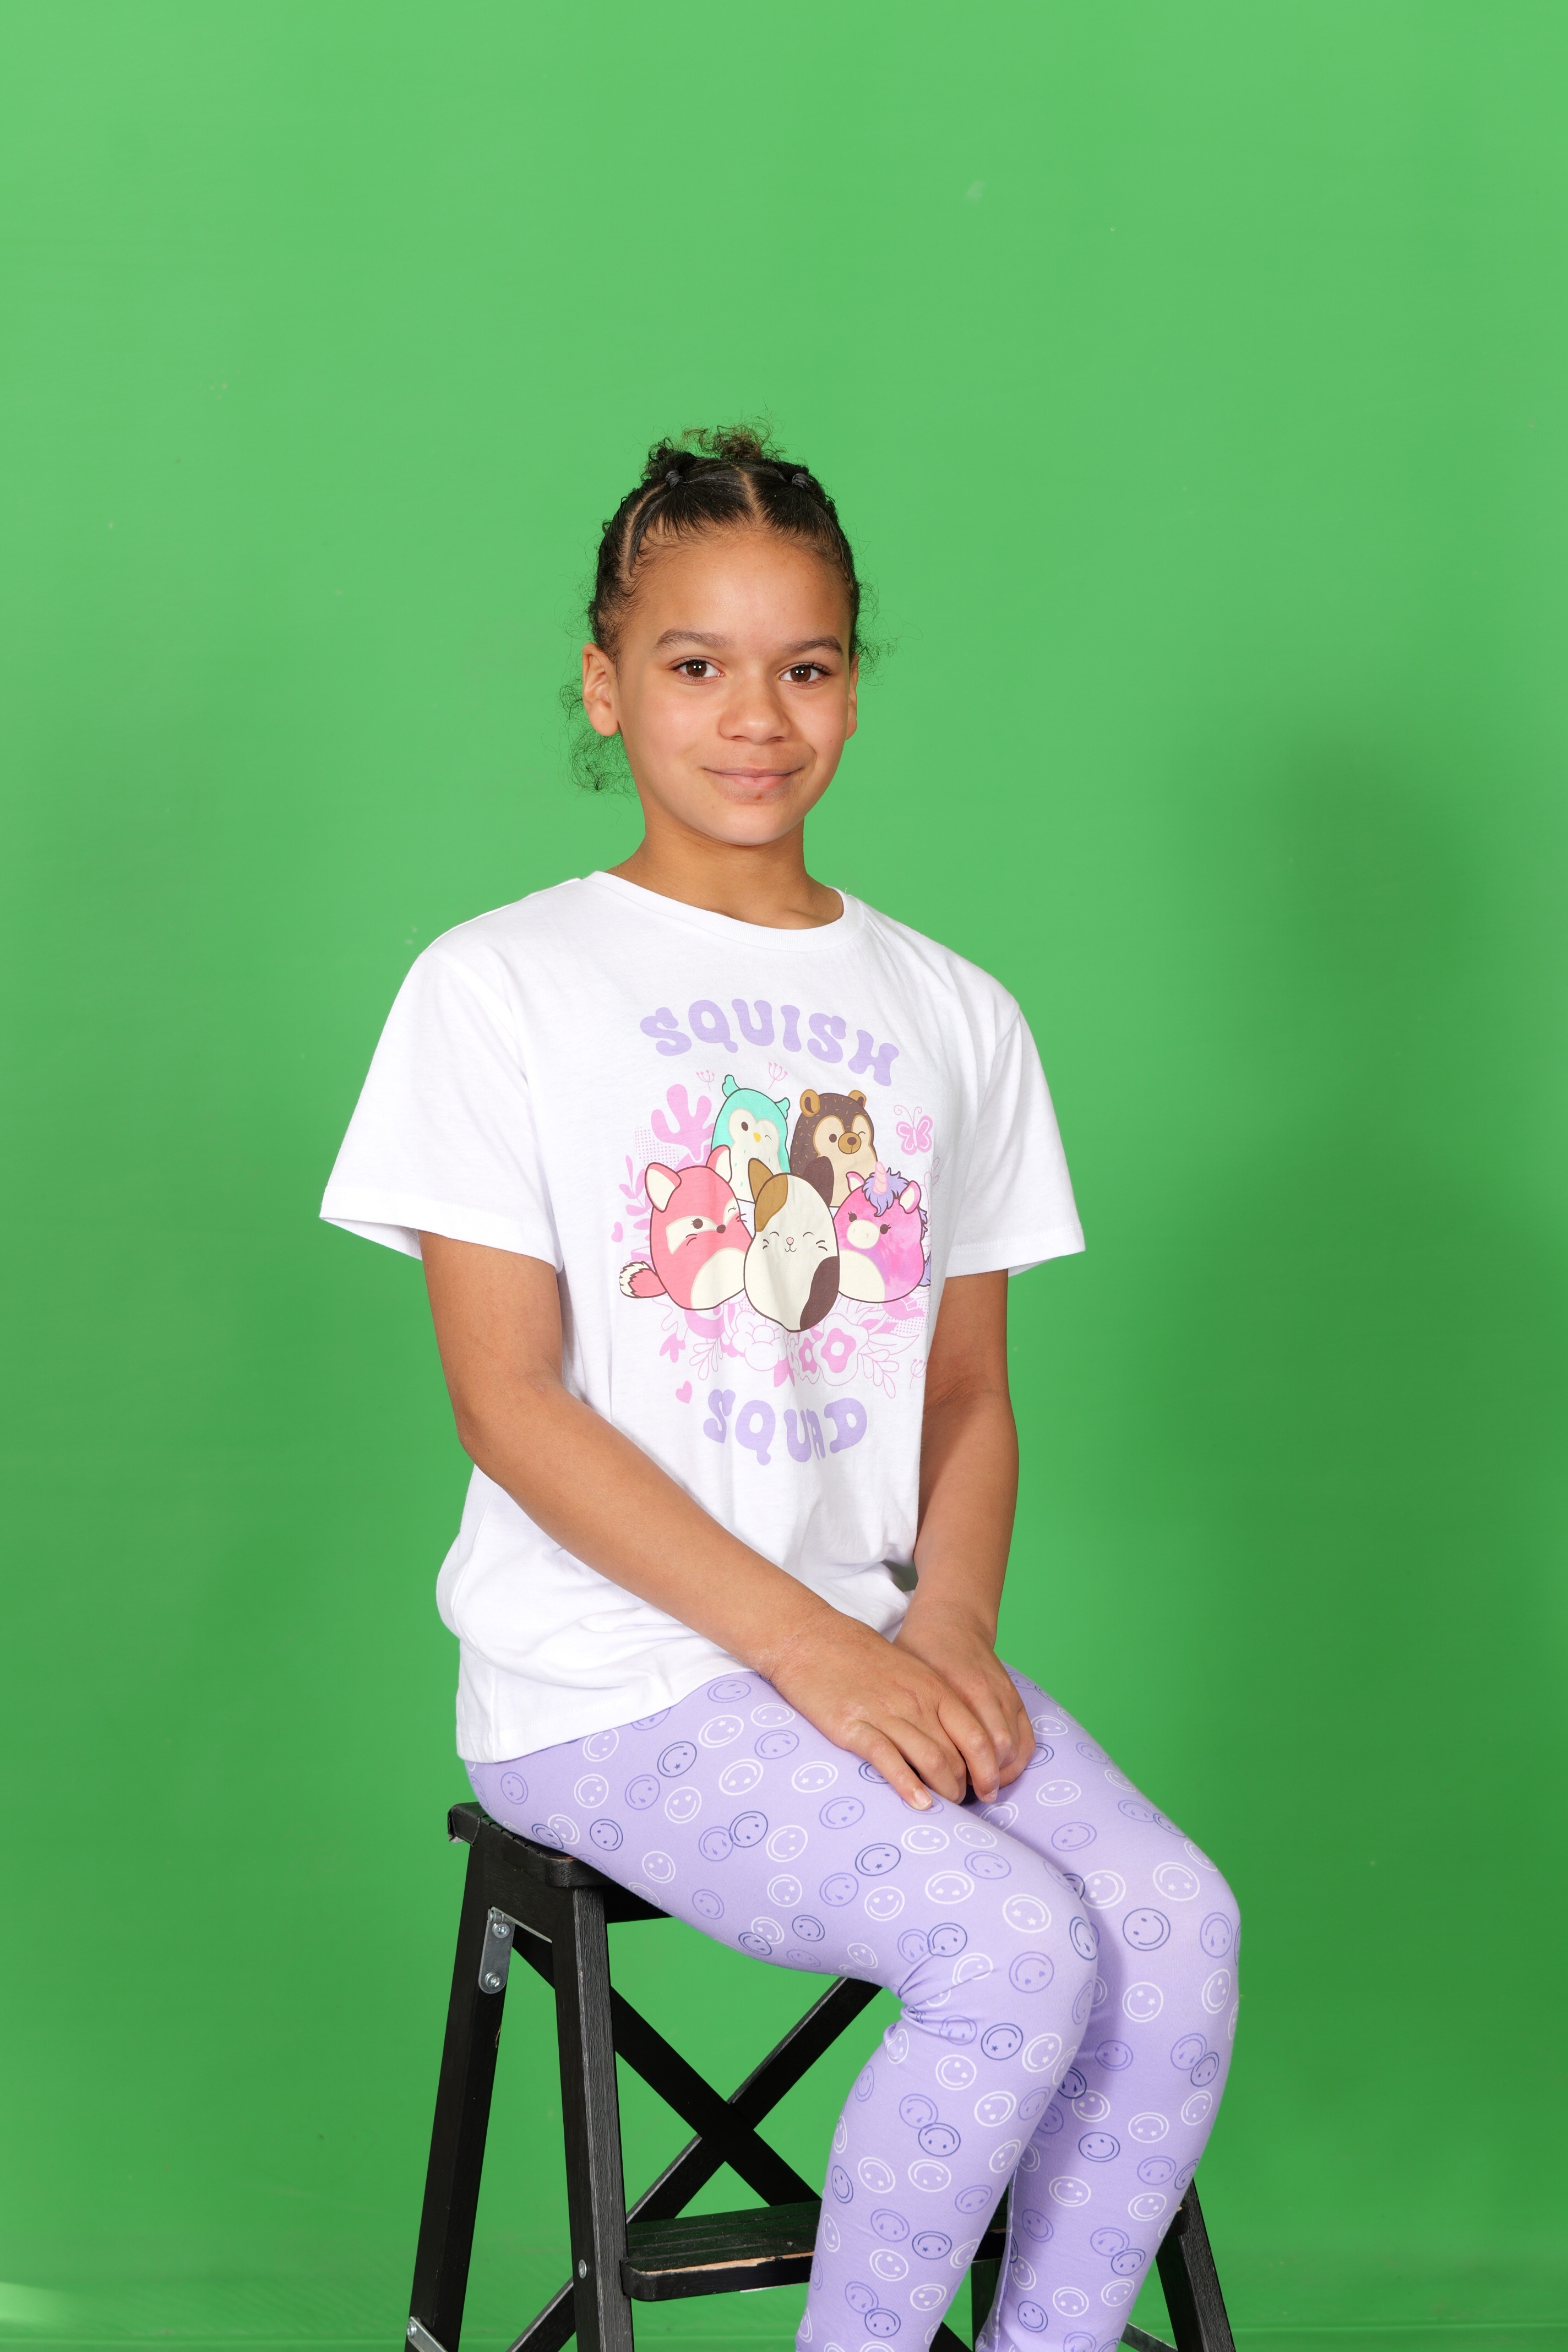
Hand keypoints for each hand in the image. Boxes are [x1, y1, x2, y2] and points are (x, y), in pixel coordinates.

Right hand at [760, 1613, 1015, 1809]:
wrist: (810, 1637)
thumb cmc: (858, 1655)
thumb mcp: (907, 1670)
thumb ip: (930, 1700)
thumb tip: (950, 1737)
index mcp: (933, 1687)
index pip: (976, 1735)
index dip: (987, 1767)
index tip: (988, 1787)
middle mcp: (915, 1701)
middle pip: (956, 1754)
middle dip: (965, 1786)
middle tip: (963, 1803)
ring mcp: (885, 1713)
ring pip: (930, 1761)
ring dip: (943, 1791)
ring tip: (944, 1810)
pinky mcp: (853, 1727)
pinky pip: (888, 1761)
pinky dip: (907, 1785)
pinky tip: (918, 1803)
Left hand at [892, 1608, 1033, 1802]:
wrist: (951, 1619)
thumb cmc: (919, 1650)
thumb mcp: (903, 1676)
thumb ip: (901, 1712)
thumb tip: (891, 1757)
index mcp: (951, 1688)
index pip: (962, 1744)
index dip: (955, 1775)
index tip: (942, 1794)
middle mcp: (982, 1692)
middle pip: (992, 1752)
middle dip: (981, 1782)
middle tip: (962, 1800)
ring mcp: (1003, 1695)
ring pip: (1011, 1748)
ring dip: (999, 1775)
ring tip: (980, 1791)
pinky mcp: (1015, 1697)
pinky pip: (1026, 1738)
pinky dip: (1017, 1761)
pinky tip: (1001, 1774)